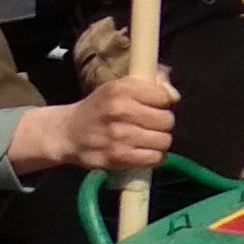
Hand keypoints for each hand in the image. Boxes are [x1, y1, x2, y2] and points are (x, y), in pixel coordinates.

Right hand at [12, 69, 178, 174]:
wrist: (69, 133)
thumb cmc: (100, 108)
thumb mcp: (120, 86)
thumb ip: (151, 84)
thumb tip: (174, 95)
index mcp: (121, 89)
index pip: (163, 97)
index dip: (162, 103)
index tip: (153, 106)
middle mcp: (120, 110)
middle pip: (167, 121)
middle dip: (162, 123)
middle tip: (150, 124)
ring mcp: (119, 136)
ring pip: (163, 141)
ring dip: (159, 141)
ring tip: (147, 138)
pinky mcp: (118, 158)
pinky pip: (154, 159)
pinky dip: (154, 157)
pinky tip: (144, 151)